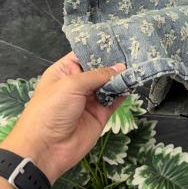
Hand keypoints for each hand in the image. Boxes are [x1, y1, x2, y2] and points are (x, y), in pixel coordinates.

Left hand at [0, 52, 126, 183]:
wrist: (45, 149)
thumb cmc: (50, 110)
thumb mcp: (71, 85)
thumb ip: (98, 75)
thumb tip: (120, 68)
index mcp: (64, 72)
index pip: (85, 54)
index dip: (100, 48)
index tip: (120, 39)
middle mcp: (78, 84)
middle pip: (101, 68)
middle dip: (115, 61)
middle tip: (136, 50)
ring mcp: (90, 99)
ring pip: (110, 84)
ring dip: (122, 77)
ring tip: (140, 65)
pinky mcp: (101, 114)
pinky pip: (116, 100)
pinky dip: (125, 92)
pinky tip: (134, 83)